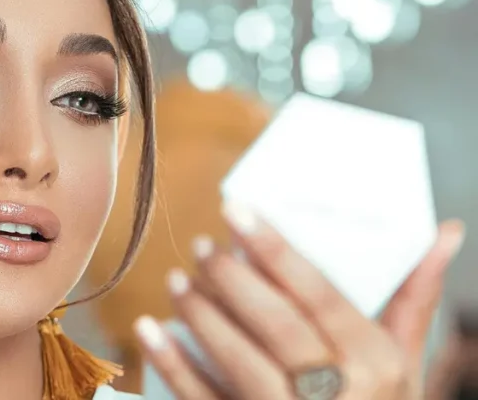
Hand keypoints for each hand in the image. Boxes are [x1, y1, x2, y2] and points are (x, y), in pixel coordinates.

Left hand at [134, 207, 464, 399]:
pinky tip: (149, 331)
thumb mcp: (404, 361)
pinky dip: (173, 365)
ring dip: (201, 316)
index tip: (236, 212)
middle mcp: (339, 394)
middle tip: (201, 245)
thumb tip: (444, 232)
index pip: (319, 295)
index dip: (276, 250)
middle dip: (232, 279)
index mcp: (376, 363)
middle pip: (276, 325)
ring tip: (177, 279)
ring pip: (239, 361)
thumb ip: (414, 298)